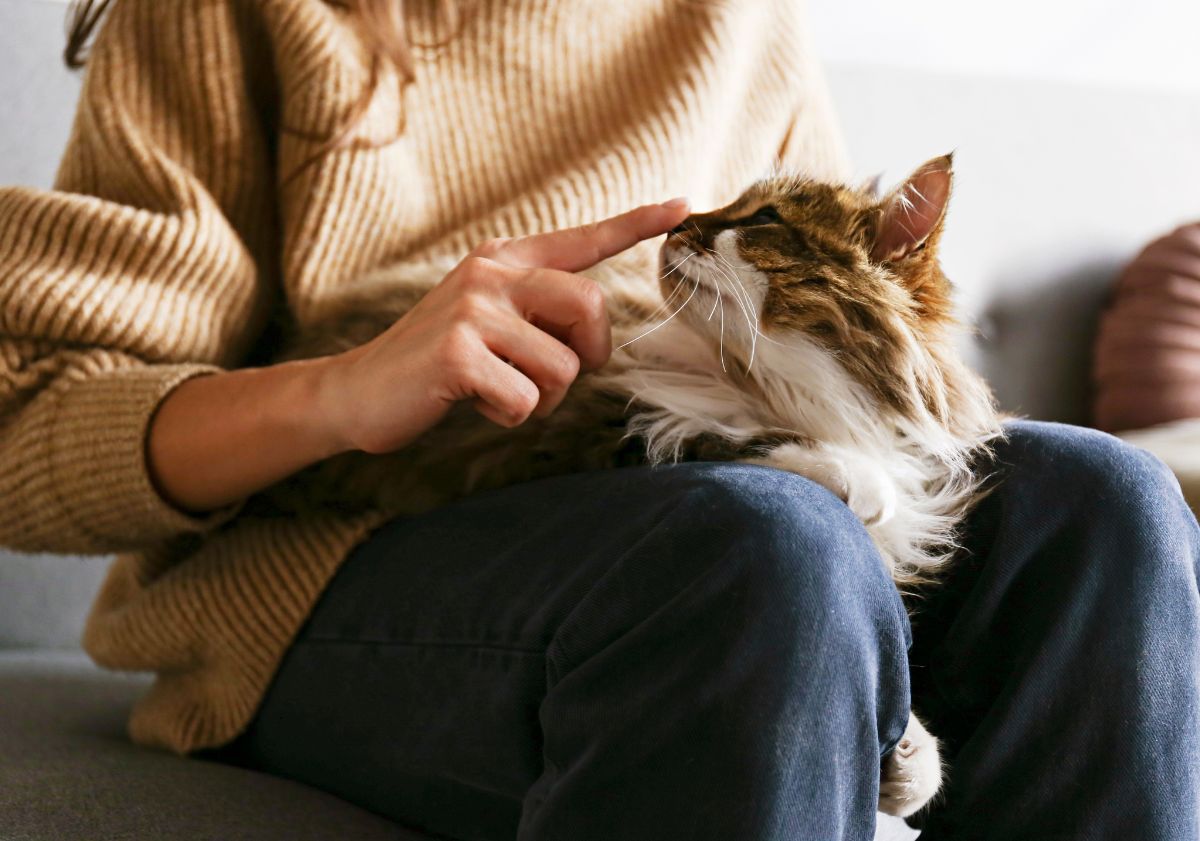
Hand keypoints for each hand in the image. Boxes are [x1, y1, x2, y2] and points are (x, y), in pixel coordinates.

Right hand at [316, 199, 690, 454]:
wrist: (356, 391)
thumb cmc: (436, 364)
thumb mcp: (486, 320)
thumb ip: (534, 311)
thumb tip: (594, 330)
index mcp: (503, 260)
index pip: (581, 239)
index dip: (635, 223)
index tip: (683, 206)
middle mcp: (491, 271)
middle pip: (591, 305)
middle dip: (588, 355)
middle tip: (550, 377)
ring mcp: (472, 309)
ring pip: (562, 367)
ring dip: (540, 398)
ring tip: (495, 390)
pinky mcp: (457, 351)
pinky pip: (525, 397)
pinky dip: (508, 415)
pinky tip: (472, 402)